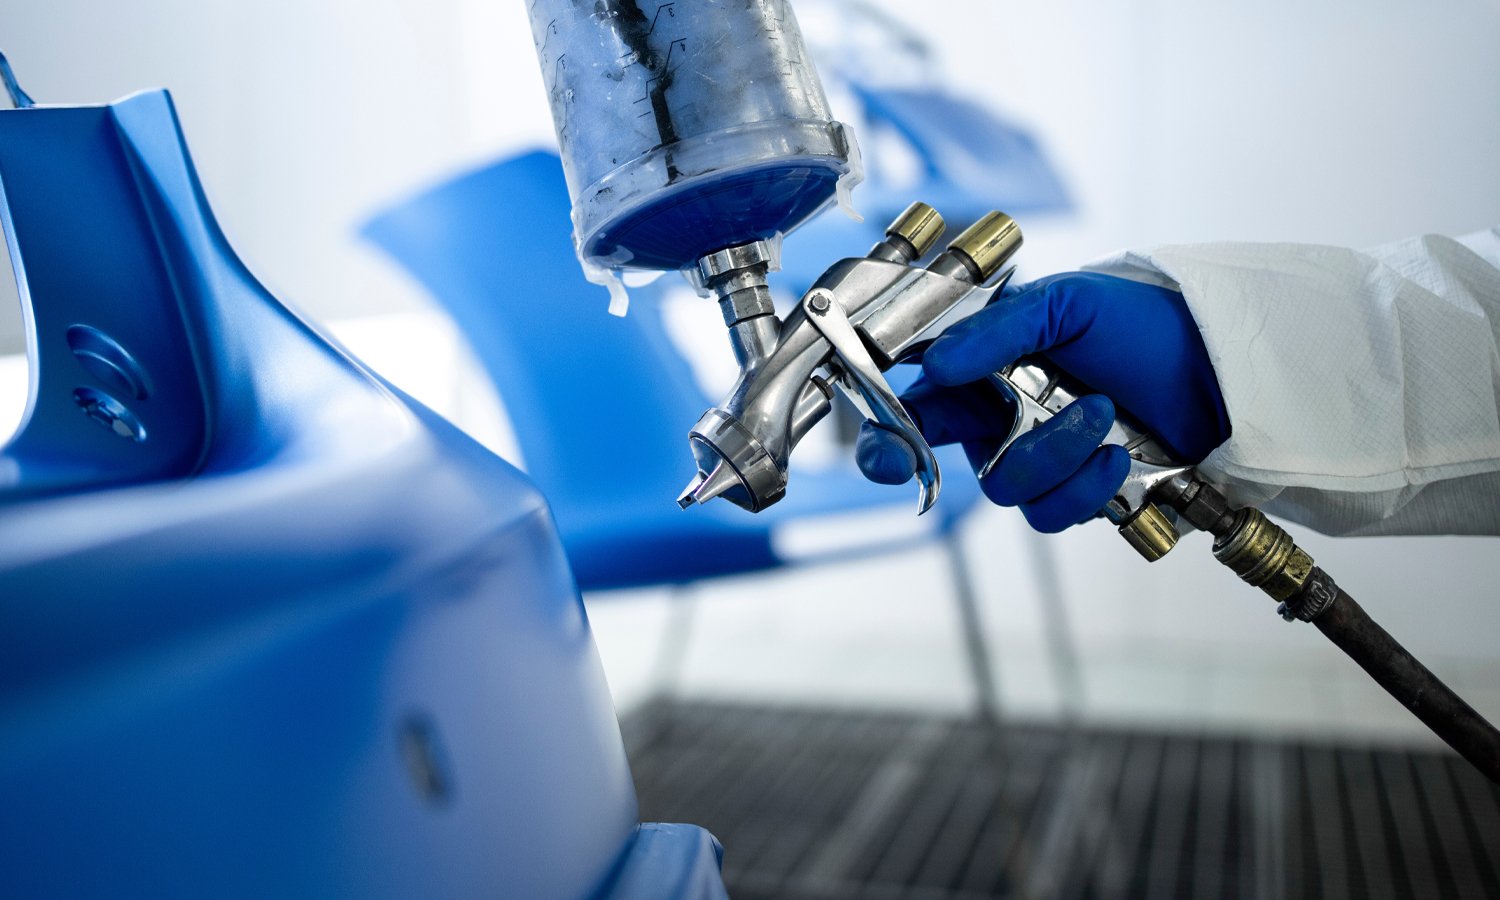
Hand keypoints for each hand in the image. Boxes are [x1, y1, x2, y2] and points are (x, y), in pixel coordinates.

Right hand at [856, 272, 1230, 531]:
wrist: (1213, 364)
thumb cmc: (1139, 322)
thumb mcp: (1065, 303)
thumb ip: (996, 331)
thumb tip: (940, 364)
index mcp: (977, 373)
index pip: (912, 412)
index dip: (885, 441)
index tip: (887, 459)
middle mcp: (995, 422)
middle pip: (954, 465)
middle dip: (1008, 451)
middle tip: (1041, 428)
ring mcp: (1035, 460)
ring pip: (1009, 490)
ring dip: (1060, 455)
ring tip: (1103, 413)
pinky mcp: (1075, 492)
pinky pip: (1053, 513)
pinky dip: (1087, 486)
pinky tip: (1116, 452)